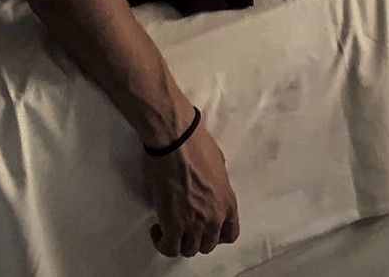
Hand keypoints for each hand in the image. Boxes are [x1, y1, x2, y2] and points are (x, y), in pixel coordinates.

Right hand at [144, 121, 239, 257]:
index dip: (217, 234)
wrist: (175, 140)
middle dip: (196, 237)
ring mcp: (195, 223)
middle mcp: (214, 217)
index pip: (231, 233)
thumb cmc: (195, 143)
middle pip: (208, 244)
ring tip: (168, 227)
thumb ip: (218, 182)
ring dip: (179, 241)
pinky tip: (157, 230)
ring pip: (189, 249)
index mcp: (228, 201)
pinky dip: (163, 243)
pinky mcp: (173, 224)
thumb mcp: (218, 162)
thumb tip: (210, 184)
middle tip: (184, 225)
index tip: (206, 228)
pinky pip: (169, 248)